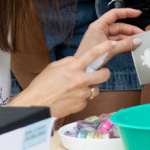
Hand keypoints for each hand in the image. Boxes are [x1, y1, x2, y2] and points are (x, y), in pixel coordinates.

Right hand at [15, 37, 140, 117]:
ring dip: (89, 88)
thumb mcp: (53, 67)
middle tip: (101, 74)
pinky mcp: (81, 105)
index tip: (113, 43)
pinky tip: (69, 98)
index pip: (92, 54)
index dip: (104, 48)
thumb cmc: (41, 86)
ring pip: (95, 89)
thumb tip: (77, 60)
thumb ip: (68, 62)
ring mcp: (82, 94)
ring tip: (74, 90)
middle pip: (104, 75)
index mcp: (72, 68)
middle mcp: (79, 80)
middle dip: (104, 73)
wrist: (36, 106)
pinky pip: (86, 100)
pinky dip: (81, 99)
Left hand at [75, 8, 143, 56]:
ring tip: (139, 43)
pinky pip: (117, 43)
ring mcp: (102, 39)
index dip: (127, 12)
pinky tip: (132, 49)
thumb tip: (138, 41)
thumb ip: (124, 44)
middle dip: (131, 31)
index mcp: (98, 26)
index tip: (137, 13)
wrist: (82, 71)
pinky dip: (125, 46)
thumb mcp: (110, 49)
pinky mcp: (104, 47)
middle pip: (119, 26)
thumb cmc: (90, 58)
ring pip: (119, 36)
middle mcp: (100, 30)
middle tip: (142, 35)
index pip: (114, 14)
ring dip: (129, 39)